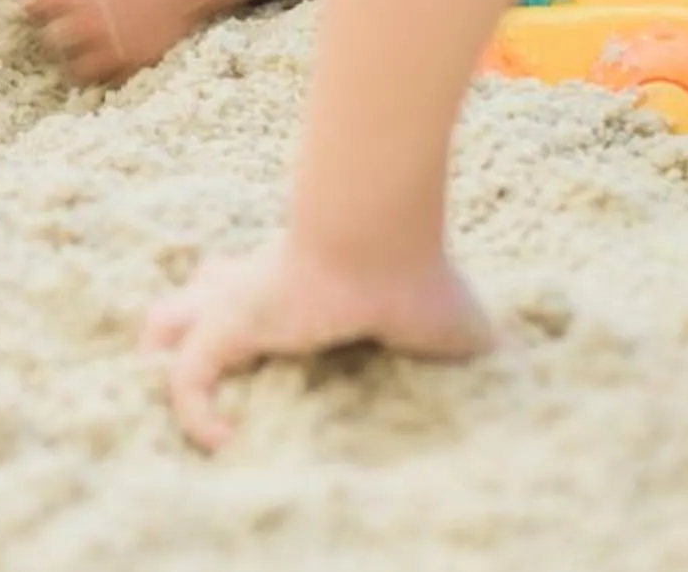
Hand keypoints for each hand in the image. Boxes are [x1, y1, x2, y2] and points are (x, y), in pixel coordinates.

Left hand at [19, 0, 207, 81]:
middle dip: (58, 26)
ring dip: (78, 52)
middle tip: (75, 14)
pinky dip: (106, 68)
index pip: (29, 6)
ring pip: (73, 65)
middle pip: (49, 38)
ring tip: (93, 37)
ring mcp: (106, 47)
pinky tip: (114, 47)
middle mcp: (78, 23)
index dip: (40, 0)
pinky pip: (107, 78)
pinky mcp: (133, 63)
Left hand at [145, 236, 490, 451]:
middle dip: (186, 330)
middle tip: (210, 382)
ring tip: (196, 415)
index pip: (251, 281)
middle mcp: (256, 285)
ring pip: (167, 328)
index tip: (263, 353)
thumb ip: (475, 346)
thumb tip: (521, 363)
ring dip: (166, 367)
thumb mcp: (458, 325)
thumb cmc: (422, 278)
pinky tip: (223, 443)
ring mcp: (236, 303)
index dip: (241, 303)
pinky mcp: (227, 324)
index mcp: (301, 278)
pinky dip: (193, 415)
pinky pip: (185, 378)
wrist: (386, 244)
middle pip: (194, 296)